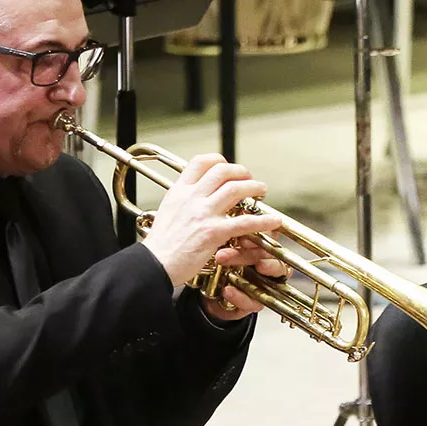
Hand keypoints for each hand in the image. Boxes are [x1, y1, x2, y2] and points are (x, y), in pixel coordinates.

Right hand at [140, 155, 283, 286]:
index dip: (220, 160)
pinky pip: (244, 221)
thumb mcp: (168, 211)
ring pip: (236, 189)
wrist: (153, 265)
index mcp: (179, 191)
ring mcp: (203, 214)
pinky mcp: (213, 232)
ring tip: (262, 191)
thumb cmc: (161, 244)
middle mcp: (191, 198)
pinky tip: (273, 221)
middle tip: (250, 179)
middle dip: (241, 172)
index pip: (200, 162)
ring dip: (254, 188)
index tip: (229, 168)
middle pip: (222, 171)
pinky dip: (263, 220)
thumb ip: (184, 199)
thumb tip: (198, 192)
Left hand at [201, 237, 290, 321]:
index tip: (242, 238)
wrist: (207, 291)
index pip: (271, 241)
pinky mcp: (255, 303)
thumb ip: (234, 231)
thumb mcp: (223, 243)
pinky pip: (254, 302)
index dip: (261, 239)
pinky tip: (227, 290)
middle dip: (246, 256)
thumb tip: (236, 217)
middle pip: (269, 260)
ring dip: (247, 277)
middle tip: (223, 255)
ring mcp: (264, 286)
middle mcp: (267, 266)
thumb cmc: (219, 263)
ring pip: (267, 281)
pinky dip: (240, 296)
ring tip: (229, 275)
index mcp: (264, 249)